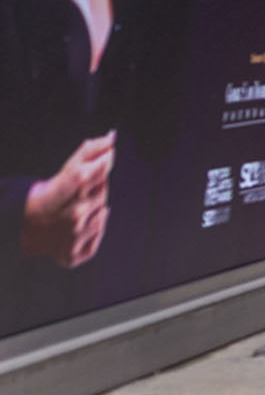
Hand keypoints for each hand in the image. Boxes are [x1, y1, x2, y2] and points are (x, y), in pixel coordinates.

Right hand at [22, 133, 112, 267]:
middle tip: (81, 189)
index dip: (99, 162)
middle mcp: (61, 221)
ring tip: (77, 206)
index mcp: (49, 199)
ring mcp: (68, 241)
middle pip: (99, 194)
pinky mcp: (72, 257)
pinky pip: (98, 234)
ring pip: (102, 212)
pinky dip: (95, 226)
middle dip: (97, 186)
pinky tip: (81, 224)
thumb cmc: (45, 197)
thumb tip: (111, 137)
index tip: (110, 150)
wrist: (24, 232)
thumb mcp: (60, 174)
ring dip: (96, 206)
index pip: (81, 177)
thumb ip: (86, 154)